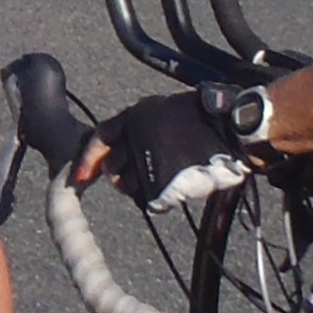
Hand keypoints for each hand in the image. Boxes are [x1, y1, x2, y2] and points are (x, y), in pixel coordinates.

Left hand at [77, 87, 255, 213]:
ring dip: (142, 186)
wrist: (230, 128)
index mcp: (135, 116)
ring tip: (168, 174)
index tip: (82, 176)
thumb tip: (117, 153)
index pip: (101, 137)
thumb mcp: (162, 111)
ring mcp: (147, 163)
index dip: (89, 158)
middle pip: (113, 168)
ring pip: (130, 187)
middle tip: (142, 171)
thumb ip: (138, 128)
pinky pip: (151, 200)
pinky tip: (177, 184)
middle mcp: (136, 139)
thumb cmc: (204, 118)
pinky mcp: (160, 185)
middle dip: (121, 174)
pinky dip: (161, 198)